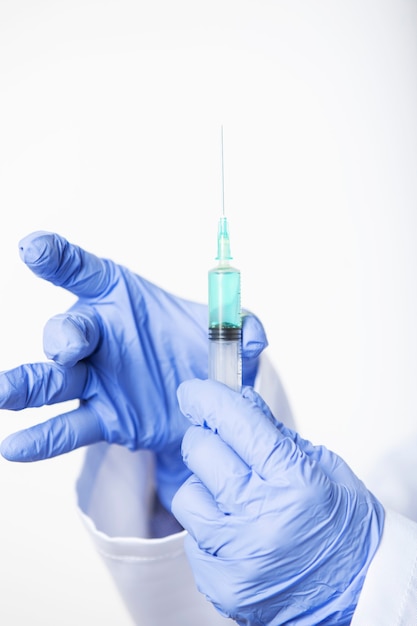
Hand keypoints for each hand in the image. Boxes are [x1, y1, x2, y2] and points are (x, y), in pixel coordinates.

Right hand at [0, 231, 266, 507]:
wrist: (204, 407)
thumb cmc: (203, 355)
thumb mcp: (229, 336)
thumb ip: (242, 329)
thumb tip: (254, 334)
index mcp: (123, 299)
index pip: (85, 271)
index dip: (59, 257)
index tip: (33, 247)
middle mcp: (100, 335)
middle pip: (69, 327)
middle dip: (64, 335)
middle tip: (68, 346)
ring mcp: (95, 378)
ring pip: (53, 378)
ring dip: (27, 384)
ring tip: (2, 393)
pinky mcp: (101, 416)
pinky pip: (68, 426)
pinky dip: (42, 437)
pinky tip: (16, 446)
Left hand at [172, 379, 384, 624]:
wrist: (356, 589)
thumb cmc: (345, 526)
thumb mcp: (323, 466)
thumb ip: (275, 432)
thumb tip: (238, 400)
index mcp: (296, 482)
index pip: (237, 424)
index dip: (209, 400)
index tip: (194, 392)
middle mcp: (264, 518)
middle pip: (201, 453)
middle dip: (206, 438)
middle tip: (221, 444)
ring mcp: (239, 556)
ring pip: (187, 495)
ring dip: (206, 487)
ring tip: (236, 498)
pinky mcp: (222, 583)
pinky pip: (192, 537)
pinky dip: (208, 527)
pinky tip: (236, 531)